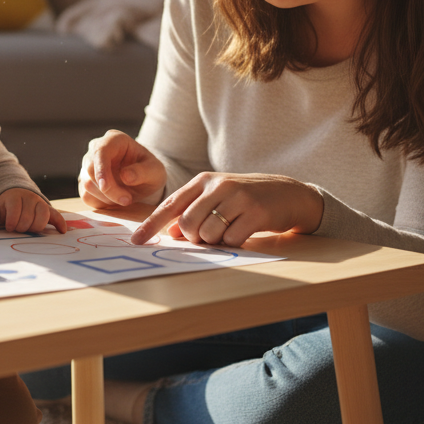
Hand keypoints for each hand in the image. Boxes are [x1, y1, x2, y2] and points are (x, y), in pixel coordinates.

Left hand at [0, 188, 68, 233]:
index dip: (12, 223)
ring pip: (43, 216)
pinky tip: (61, 232)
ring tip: (30, 230)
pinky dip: (60, 223)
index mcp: (14, 197)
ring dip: (36, 227)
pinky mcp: (49, 210)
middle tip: (19, 229)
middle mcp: (29, 198)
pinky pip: (57, 215)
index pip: (15, 211)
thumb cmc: (7, 206)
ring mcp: (40, 203)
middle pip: (28, 217)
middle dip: (22, 227)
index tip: (9, 228)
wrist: (18, 195)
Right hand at [78, 130, 166, 208]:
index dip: (101, 169)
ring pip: (87, 184)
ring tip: (125, 198)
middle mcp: (96, 149)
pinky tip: (114, 200)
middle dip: (109, 189)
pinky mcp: (85, 181)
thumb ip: (143, 172)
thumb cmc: (150, 171)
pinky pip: (86, 195)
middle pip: (91, 170)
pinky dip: (100, 202)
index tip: (105, 187)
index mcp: (114, 139)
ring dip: (106, 197)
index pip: (101, 151)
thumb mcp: (155, 171)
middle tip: (127, 200)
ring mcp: (88, 165)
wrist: (143, 181)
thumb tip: (125, 176)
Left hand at [131, 172, 322, 245]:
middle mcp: (218, 186)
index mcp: (203, 181)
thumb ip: (192, 212)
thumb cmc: (245, 199)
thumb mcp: (216, 199)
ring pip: (209, 234)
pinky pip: (232, 239)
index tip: (136, 241)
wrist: (286, 193)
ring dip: (215, 241)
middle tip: (209, 236)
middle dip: (194, 238)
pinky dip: (233, 242)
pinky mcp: (256, 212)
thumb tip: (171, 234)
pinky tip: (243, 232)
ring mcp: (238, 198)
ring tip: (229, 230)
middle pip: (188, 224)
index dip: (151, 224)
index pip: (170, 205)